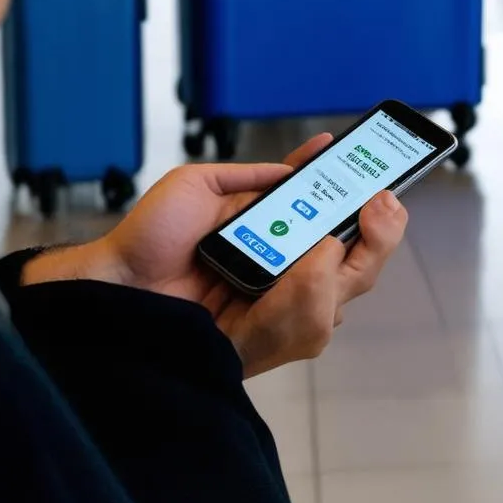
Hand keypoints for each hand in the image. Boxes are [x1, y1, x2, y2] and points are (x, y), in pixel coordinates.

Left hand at [21, 135, 408, 377]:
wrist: (116, 274)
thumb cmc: (152, 233)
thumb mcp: (204, 185)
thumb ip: (257, 177)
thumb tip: (304, 163)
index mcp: (280, 242)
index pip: (344, 233)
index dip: (375, 214)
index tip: (386, 186)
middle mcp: (286, 279)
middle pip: (358, 271)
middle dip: (380, 238)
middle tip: (377, 207)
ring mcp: (276, 312)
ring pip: (338, 300)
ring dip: (334, 267)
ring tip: (319, 242)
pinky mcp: (260, 339)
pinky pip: (303, 326)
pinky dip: (307, 293)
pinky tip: (304, 265)